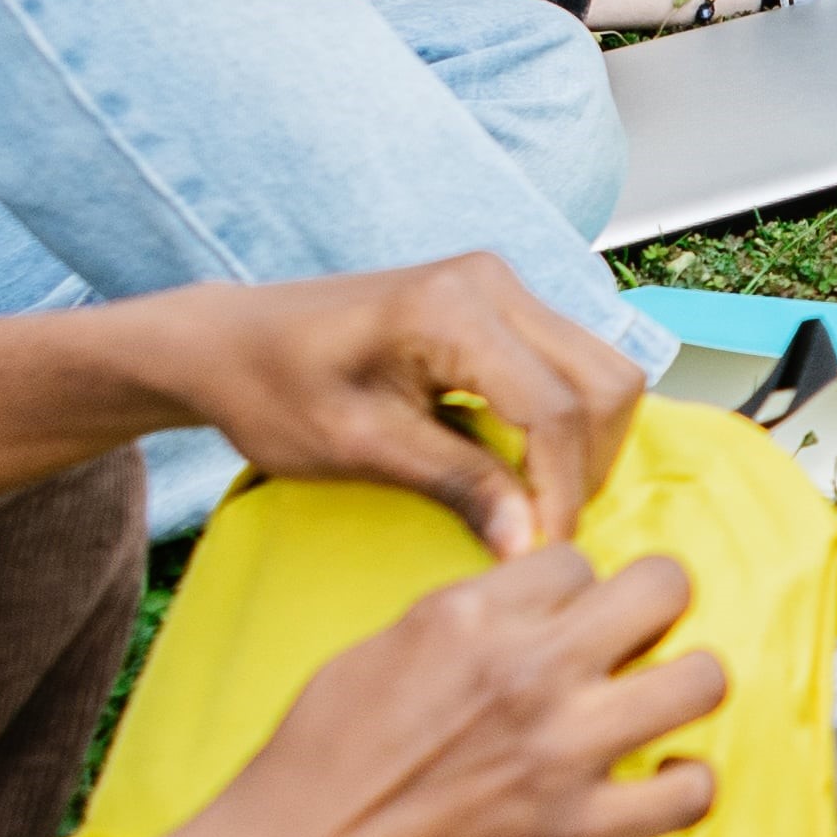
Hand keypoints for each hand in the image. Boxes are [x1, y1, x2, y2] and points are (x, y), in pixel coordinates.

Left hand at [106, 254, 646, 550]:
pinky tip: (524, 469)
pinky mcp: (498, 302)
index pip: (554, 408)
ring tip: (534, 504)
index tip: (541, 555)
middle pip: (605, 379)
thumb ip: (456, 485)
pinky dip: (568, 423)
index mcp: (452, 308)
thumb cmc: (274, 391)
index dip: (561, 492)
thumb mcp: (359, 449)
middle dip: (589, 465)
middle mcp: (491, 280)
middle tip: (543, 531)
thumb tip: (531, 546)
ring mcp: (499, 284)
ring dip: (587, 444)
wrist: (231, 343)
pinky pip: (571, 363)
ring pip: (602, 370)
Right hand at [151, 535, 729, 836]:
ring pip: (703, 679)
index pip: (579, 559)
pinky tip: (655, 787)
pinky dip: (684, 787)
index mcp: (466, 616)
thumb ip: (459, 624)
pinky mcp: (578, 835)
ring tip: (654, 714)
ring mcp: (561, 753)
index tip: (562, 628)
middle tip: (630, 652)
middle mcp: (527, 670)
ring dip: (685, 691)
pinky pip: (693, 789)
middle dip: (653, 614)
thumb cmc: (307, 776)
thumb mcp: (371, 657)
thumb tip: (522, 612)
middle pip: (664, 588)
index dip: (574, 595)